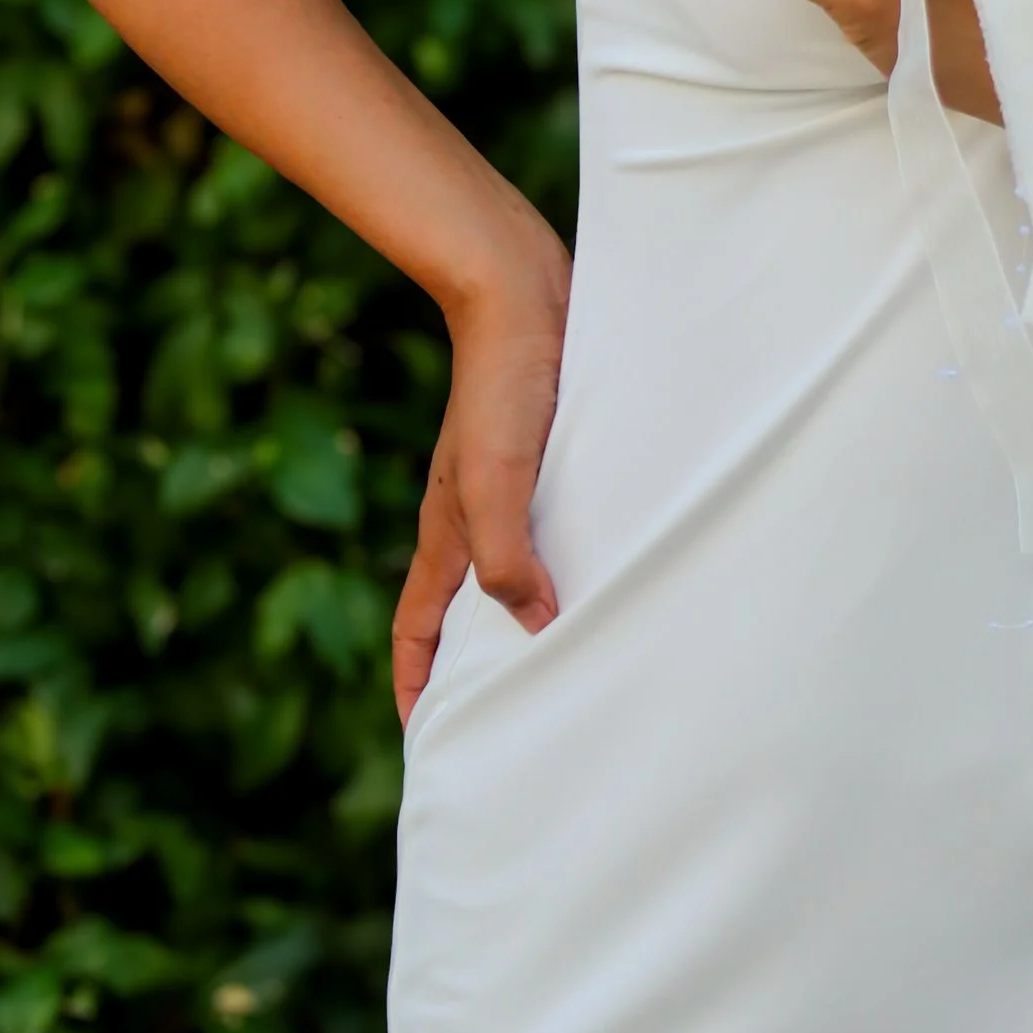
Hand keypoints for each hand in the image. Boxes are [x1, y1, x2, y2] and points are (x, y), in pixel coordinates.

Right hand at [392, 228, 571, 725]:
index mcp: (446, 531)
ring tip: (577, 661)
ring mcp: (510, 486)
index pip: (418, 630)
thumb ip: (507, 556)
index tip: (429, 738)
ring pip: (516, 569)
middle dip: (478, 666)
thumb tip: (535, 631)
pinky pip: (555, 527)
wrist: (523, 293)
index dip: (417, 687)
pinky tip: (614, 572)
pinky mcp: (549, 457)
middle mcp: (473, 516)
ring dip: (532, 614)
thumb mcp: (497, 479)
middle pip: (467, 610)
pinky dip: (571, 560)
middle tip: (513, 720)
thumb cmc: (503, 385)